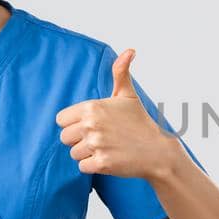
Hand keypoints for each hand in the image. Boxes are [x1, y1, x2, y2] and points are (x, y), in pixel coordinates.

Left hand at [55, 48, 177, 179]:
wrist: (158, 150)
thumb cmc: (140, 122)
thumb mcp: (128, 95)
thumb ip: (121, 72)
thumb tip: (130, 50)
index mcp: (92, 107)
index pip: (61, 120)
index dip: (73, 124)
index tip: (91, 125)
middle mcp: (91, 125)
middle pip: (65, 138)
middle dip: (79, 140)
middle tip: (101, 138)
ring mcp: (96, 145)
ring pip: (74, 153)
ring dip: (87, 154)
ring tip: (107, 148)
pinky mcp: (101, 163)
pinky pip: (83, 167)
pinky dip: (94, 166)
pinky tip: (109, 159)